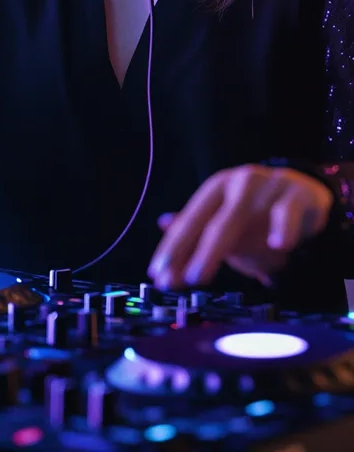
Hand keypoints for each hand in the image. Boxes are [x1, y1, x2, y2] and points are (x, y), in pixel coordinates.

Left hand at [147, 164, 332, 288]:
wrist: (305, 195)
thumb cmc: (258, 213)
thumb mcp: (226, 220)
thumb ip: (198, 233)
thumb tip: (161, 224)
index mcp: (217, 188)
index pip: (190, 220)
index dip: (173, 248)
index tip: (158, 275)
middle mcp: (239, 183)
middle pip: (213, 220)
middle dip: (196, 252)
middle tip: (186, 280)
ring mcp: (269, 186)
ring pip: (242, 216)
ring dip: (220, 246)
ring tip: (205, 272)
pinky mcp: (299, 195)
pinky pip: (288, 211)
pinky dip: (283, 228)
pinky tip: (279, 244)